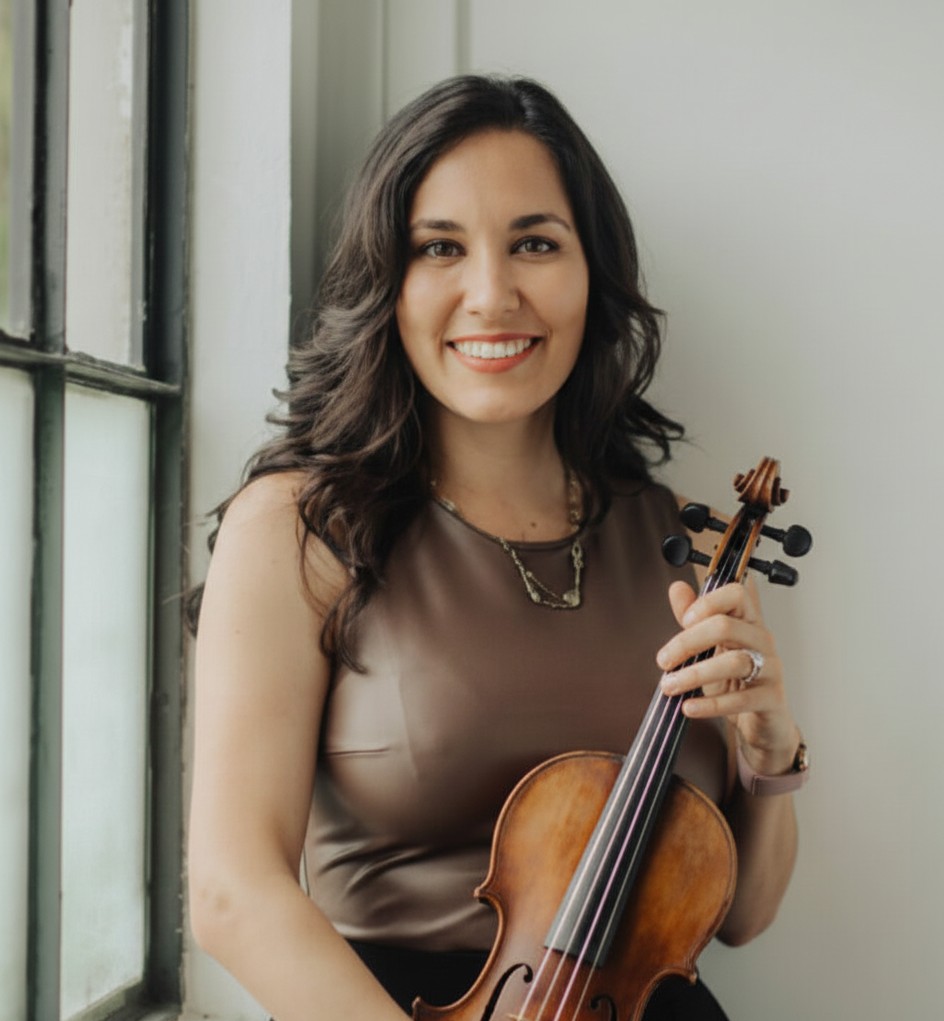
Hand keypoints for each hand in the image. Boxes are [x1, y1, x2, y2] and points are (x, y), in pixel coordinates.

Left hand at [656, 579, 799, 776]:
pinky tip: (689, 707)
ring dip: (694, 674)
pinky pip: (742, 700)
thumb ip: (693, 620)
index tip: (683, 621)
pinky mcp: (772, 699)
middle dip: (687, 642)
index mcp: (747, 622)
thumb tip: (677, 588)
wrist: (758, 721)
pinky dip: (711, 705)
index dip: (708, 602)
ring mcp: (771, 669)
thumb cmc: (733, 681)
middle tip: (663, 661)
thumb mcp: (709, 649)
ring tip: (669, 686)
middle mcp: (762, 640)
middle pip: (726, 627)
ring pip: (734, 662)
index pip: (736, 594)